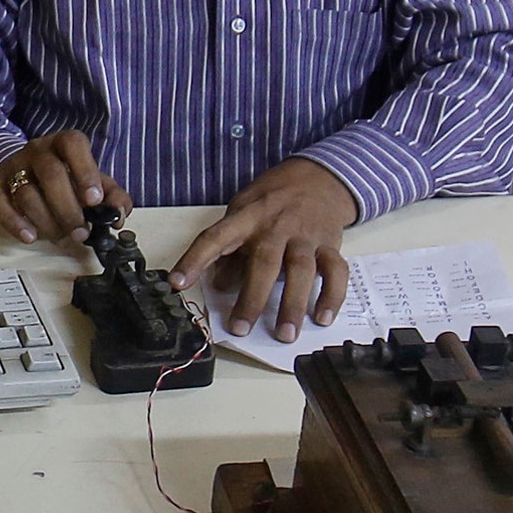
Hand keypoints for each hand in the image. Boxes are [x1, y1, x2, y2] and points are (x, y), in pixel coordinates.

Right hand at [0, 130, 126, 246]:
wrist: (24, 170)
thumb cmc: (64, 178)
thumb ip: (112, 196)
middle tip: (80, 232)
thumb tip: (118, 215)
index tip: (94, 200)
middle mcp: (37, 150)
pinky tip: (30, 236)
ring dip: (46, 221)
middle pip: (50, 173)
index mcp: (64, 143)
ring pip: (26, 193)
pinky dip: (14, 223)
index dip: (85, 171)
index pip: (73, 144)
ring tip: (60, 235)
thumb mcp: (92, 181)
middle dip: (68, 208)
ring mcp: (13, 167)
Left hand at [172, 158, 358, 340]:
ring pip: (301, 270)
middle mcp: (276, 227)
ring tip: (286, 335)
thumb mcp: (244, 214)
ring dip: (293, 304)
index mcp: (246, 218)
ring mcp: (306, 236)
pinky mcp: (330, 245)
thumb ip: (231, 250)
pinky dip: (332, 296)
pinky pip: (335, 271)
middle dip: (252, 298)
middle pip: (264, 262)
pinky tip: (323, 318)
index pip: (214, 238)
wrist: (319, 177)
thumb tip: (217, 285)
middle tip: (240, 328)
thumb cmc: (273, 201)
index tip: (177, 283)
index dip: (194, 260)